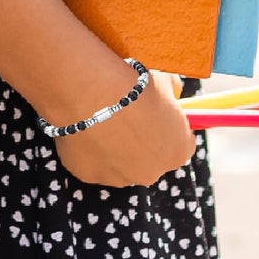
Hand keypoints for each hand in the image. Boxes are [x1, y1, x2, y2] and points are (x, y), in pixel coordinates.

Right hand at [52, 69, 196, 187]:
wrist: (90, 89)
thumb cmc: (130, 81)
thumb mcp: (162, 80)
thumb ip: (171, 91)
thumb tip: (172, 89)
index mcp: (176, 151)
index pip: (178, 143)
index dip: (164, 127)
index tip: (151, 112)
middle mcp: (151, 173)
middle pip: (147, 159)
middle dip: (137, 142)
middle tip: (120, 114)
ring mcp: (119, 177)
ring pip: (118, 164)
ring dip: (111, 147)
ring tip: (95, 117)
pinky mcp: (88, 175)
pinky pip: (90, 162)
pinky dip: (86, 148)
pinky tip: (80, 124)